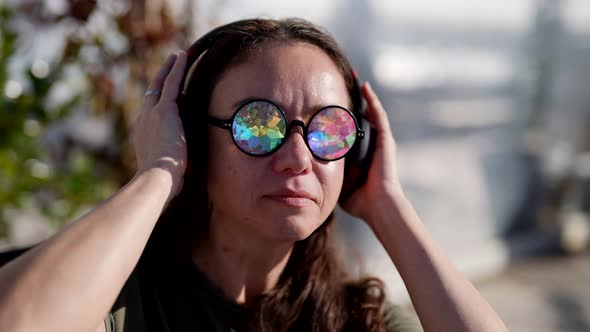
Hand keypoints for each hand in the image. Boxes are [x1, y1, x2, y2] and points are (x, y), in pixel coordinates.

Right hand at [131, 52, 187, 196]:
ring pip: (161, 84)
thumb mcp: (166, 173)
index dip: (155, 101)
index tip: (161, 95)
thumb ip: (171, 169)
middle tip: (168, 66)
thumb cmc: (162, 184)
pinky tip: (182, 56)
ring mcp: (152, 114)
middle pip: (151, 93)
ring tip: (178, 56)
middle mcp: (142, 121)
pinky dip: (177, 69)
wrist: (155, 179)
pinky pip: (171, 83)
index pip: (149, 113)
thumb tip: (182, 178)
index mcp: (142, 136)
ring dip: (169, 69)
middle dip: (160, 78)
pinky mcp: (165, 111)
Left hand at [340, 82, 404, 225]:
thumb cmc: (361, 201)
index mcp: (362, 154)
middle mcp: (373, 145)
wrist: (378, 207)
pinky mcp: (385, 140)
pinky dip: (372, 100)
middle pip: (362, 117)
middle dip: (353, 101)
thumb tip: (308, 176)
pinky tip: (365, 87)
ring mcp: (380, 141)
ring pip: (371, 112)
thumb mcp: (339, 184)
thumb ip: (327, 178)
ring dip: (363, 95)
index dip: (343, 116)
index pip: (350, 130)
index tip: (331, 104)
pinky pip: (378, 115)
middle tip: (343, 82)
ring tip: (354, 77)